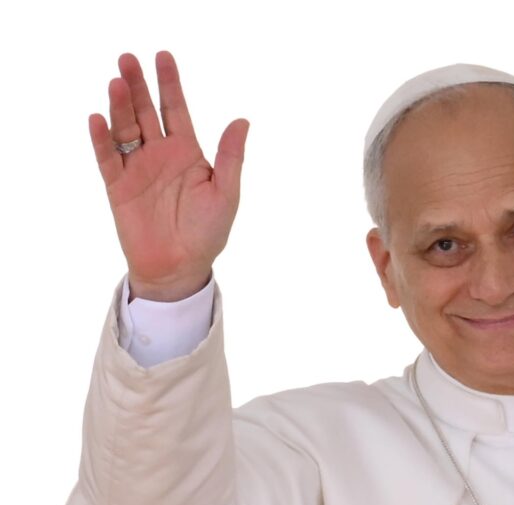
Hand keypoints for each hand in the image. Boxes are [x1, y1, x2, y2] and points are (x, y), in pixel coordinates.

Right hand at [88, 51, 248, 300]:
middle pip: (145, 111)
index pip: (175, 109)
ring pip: (125, 129)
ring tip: (117, 82)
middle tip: (129, 58)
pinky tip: (98, 119)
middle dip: (138, 85)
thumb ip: (231, 157)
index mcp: (187, 152)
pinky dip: (101, 139)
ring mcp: (137, 168)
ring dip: (119, 106)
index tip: (163, 56)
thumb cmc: (208, 233)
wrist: (180, 267)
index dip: (170, 84)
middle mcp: (160, 154)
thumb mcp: (226, 193)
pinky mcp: (117, 186)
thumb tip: (242, 120)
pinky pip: (107, 158)